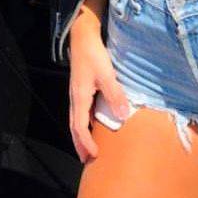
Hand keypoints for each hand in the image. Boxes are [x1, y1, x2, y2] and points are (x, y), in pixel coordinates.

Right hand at [68, 16, 130, 163]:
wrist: (83, 37)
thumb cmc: (93, 55)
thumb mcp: (106, 74)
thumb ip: (115, 95)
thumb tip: (123, 117)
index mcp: (79, 98)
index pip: (80, 128)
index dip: (86, 143)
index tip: (94, 155)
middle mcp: (75, 99)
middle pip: (74, 127)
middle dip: (80, 144)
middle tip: (87, 160)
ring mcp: (76, 94)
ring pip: (76, 120)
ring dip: (81, 135)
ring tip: (88, 147)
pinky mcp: (80, 89)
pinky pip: (80, 112)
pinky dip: (84, 124)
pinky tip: (93, 125)